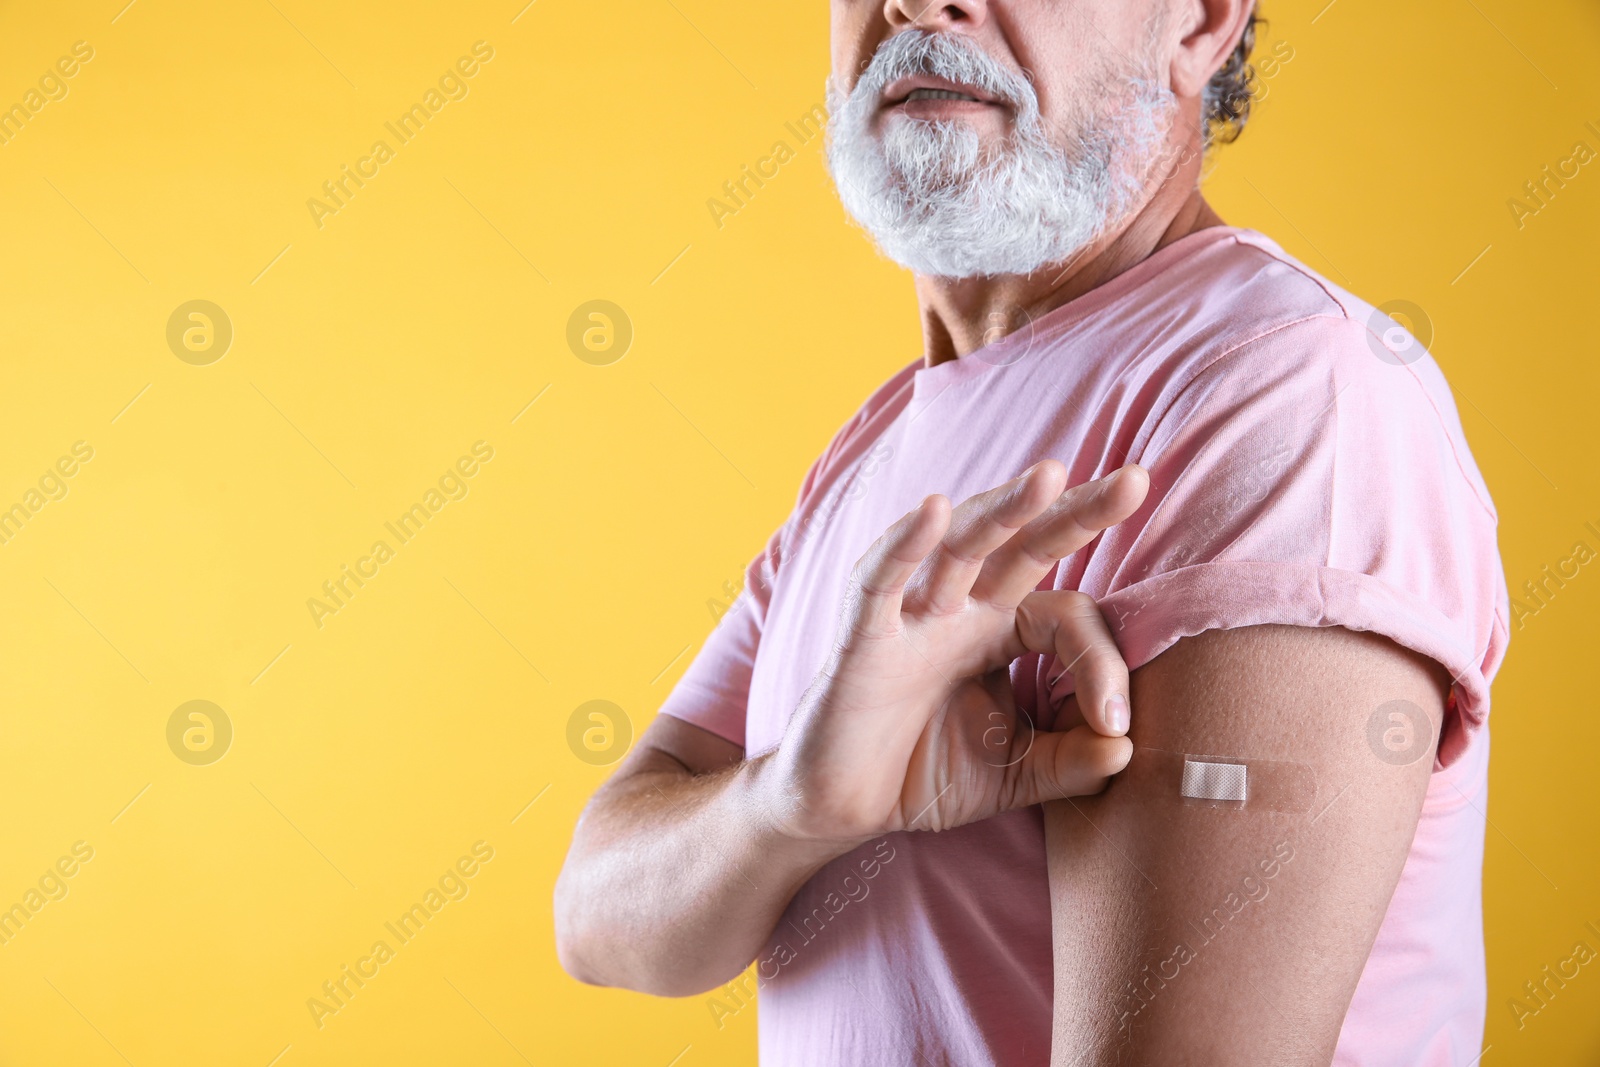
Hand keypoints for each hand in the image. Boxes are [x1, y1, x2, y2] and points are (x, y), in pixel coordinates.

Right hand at [763, 461, 1149, 845]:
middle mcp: (962, 610)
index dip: (1102, 662)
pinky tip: (935, 510)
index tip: (1114, 723)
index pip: (1067, 616)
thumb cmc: (923, 775)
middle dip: (1077, 512)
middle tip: (1135, 481)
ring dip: (1004, 509)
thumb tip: (1127, 749)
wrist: (840, 809)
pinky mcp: (863, 641)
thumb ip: (1072, 764)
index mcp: (1001, 631)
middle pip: (1025, 545)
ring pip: (961, 547)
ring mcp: (911, 618)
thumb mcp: (1016, 778)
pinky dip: (904, 545)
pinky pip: (881, 582)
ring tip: (1050, 476)